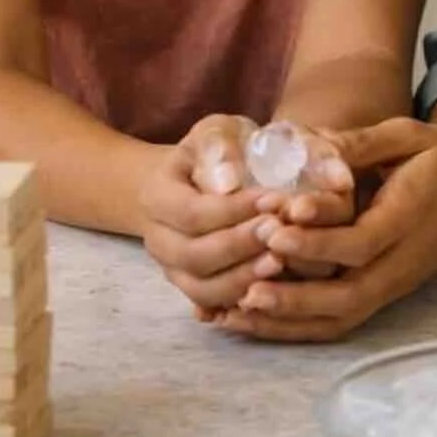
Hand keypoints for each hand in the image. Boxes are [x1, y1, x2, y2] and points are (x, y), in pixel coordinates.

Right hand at [139, 114, 353, 317]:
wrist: (197, 180)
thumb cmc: (215, 152)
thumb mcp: (217, 132)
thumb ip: (220, 147)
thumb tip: (228, 181)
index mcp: (155, 195)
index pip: (192, 212)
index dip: (234, 210)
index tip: (274, 199)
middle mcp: (156, 238)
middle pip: (194, 256)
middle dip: (241, 246)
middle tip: (280, 231)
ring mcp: (172, 268)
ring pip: (203, 288)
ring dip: (244, 278)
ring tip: (281, 260)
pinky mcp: (192, 288)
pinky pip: (214, 304)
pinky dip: (241, 301)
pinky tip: (272, 288)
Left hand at [213, 117, 436, 341]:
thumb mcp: (410, 136)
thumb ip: (360, 143)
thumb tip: (310, 144)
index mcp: (408, 217)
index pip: (360, 242)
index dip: (316, 241)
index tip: (274, 229)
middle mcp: (401, 262)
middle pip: (347, 297)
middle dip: (294, 296)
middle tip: (244, 285)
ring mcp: (393, 285)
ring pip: (340, 319)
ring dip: (288, 322)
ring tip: (236, 313)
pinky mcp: (383, 295)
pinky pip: (340, 321)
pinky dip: (296, 328)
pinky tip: (255, 321)